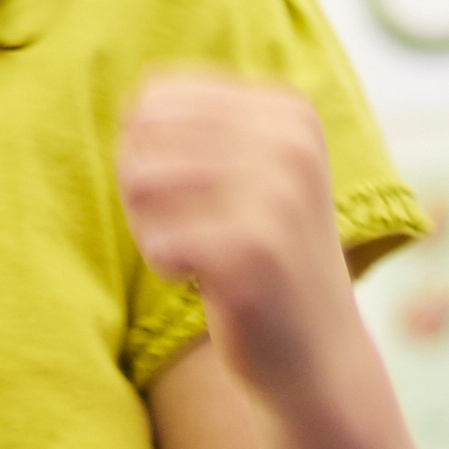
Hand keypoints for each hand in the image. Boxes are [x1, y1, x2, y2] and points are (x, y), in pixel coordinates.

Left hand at [119, 69, 348, 395]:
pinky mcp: (255, 251)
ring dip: (148, 224)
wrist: (317, 351)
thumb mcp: (250, 171)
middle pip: (143, 136)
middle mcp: (290, 143)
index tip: (186, 190)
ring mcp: (278, 195)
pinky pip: (158, 240)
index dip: (146, 147)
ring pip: (142, 181)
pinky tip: (197, 278)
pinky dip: (163, 262)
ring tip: (189, 248)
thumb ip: (197, 126)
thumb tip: (130, 102)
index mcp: (288, 111)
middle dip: (142, 187)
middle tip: (183, 225)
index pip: (157, 97)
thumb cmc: (262, 253)